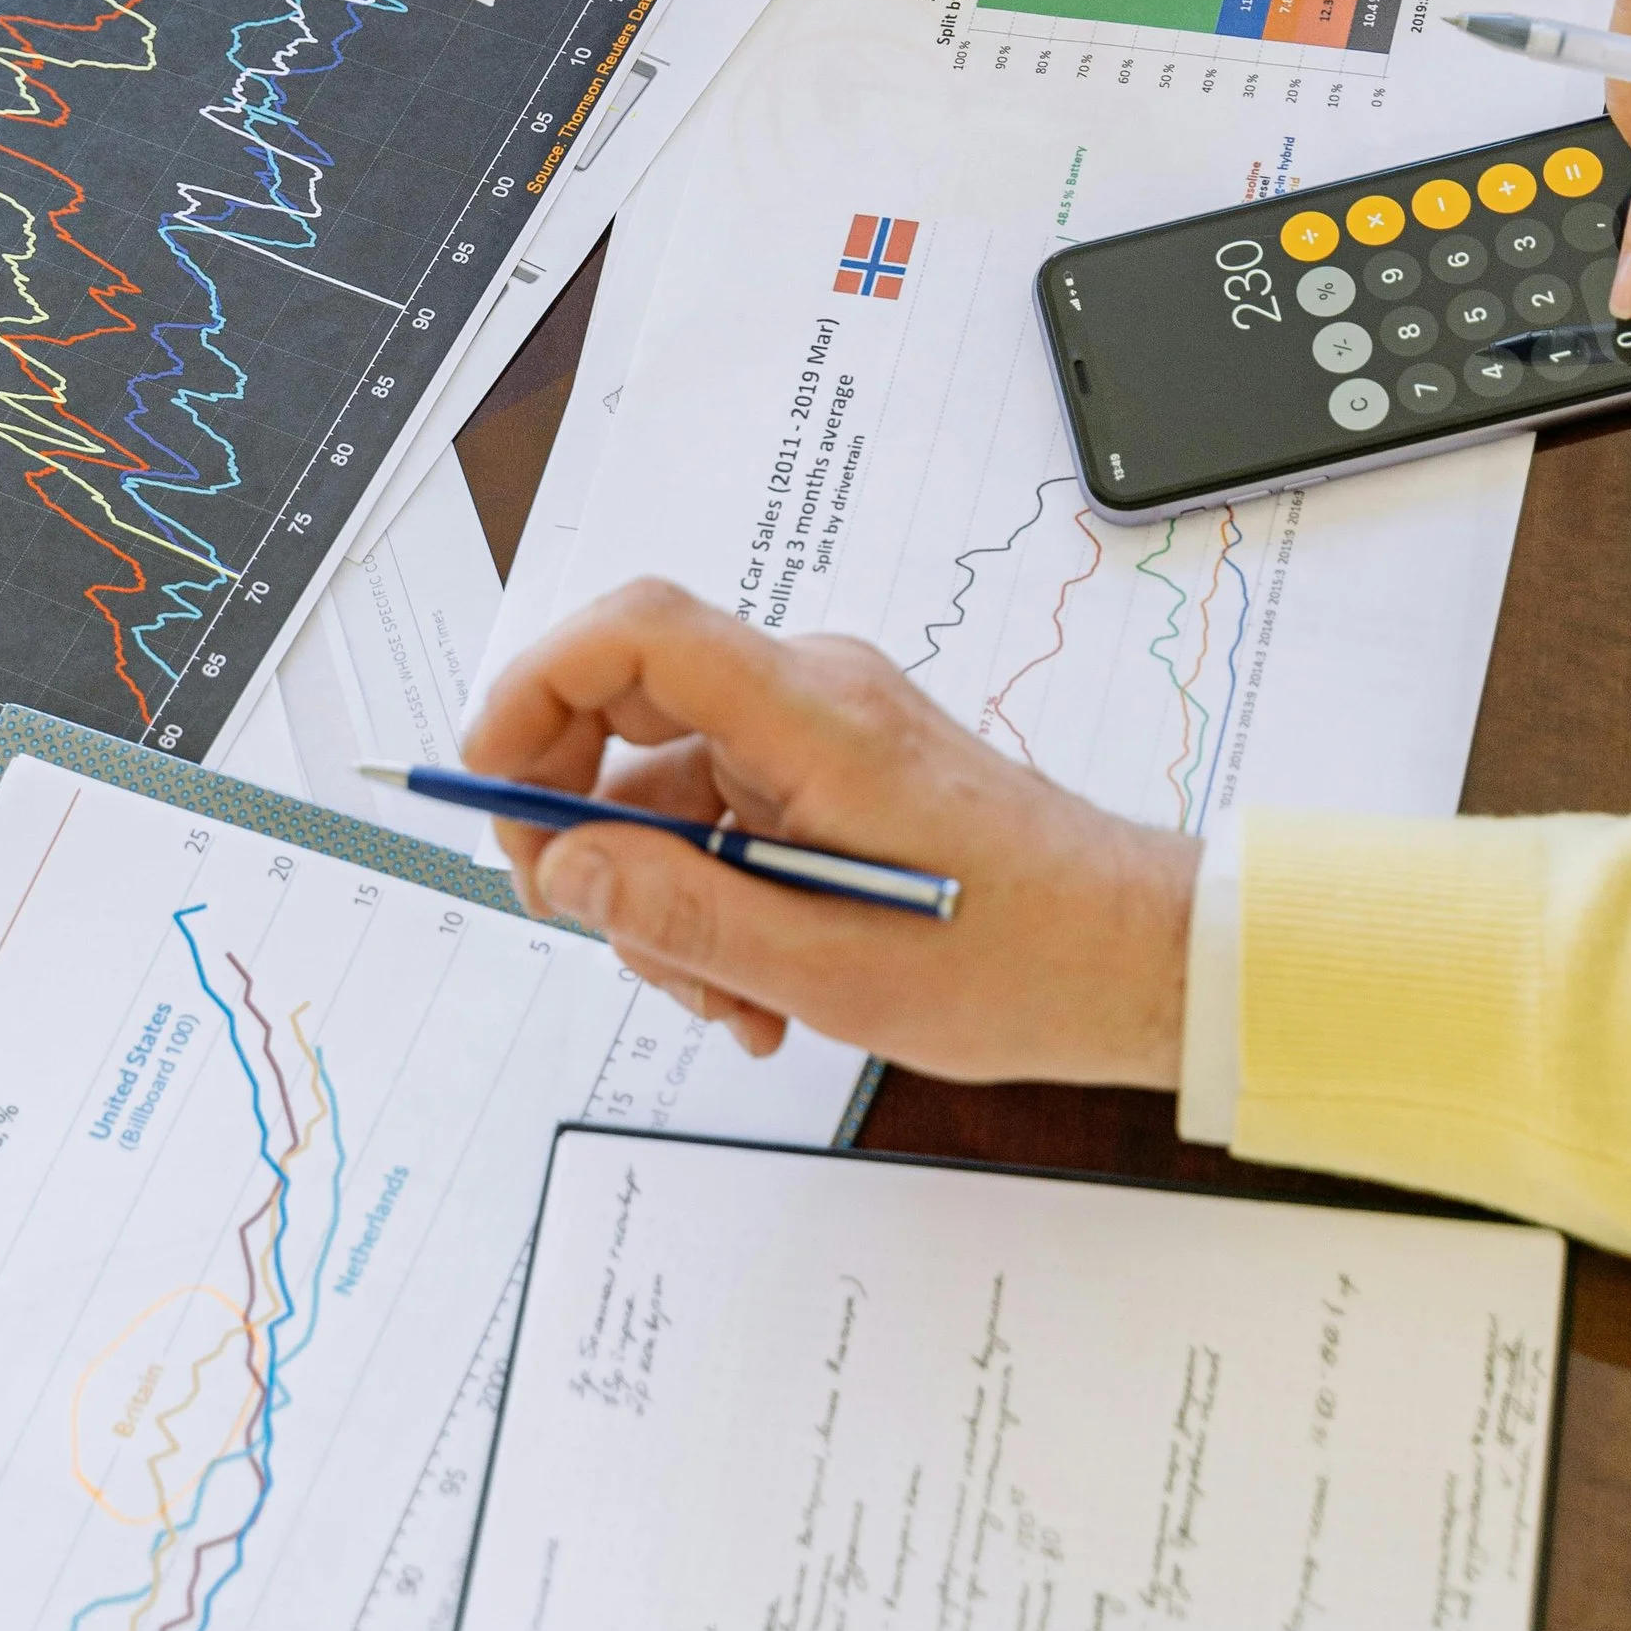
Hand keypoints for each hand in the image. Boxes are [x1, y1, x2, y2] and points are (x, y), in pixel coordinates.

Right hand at [464, 579, 1195, 1081]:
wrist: (1140, 960)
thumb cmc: (1022, 958)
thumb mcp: (830, 969)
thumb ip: (680, 915)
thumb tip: (563, 868)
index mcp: (813, 714)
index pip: (636, 629)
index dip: (535, 689)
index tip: (491, 785)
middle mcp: (812, 696)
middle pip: (628, 705)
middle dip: (585, 827)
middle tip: (586, 926)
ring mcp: (825, 732)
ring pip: (669, 786)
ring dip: (662, 897)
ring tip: (723, 1001)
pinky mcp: (837, 773)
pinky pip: (725, 816)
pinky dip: (714, 899)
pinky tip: (757, 990)